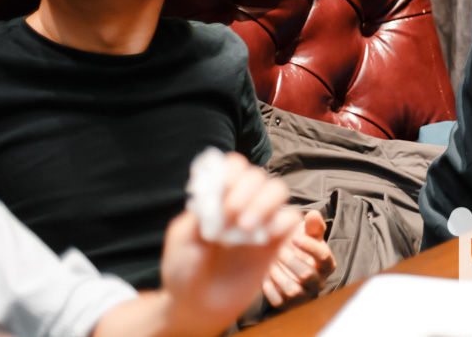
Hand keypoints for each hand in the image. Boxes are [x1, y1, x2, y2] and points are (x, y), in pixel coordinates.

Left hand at [151, 153, 298, 335]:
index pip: (233, 166)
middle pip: (257, 175)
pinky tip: (261, 240)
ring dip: (265, 202)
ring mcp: (260, 221)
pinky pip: (290, 219)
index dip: (231, 172)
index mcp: (217, 197)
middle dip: (245, 191)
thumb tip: (217, 194)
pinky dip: (280, 223)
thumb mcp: (182, 240)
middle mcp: (241, 203)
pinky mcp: (275, 241)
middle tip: (230, 216)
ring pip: (277, 190)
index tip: (222, 191)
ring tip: (246, 227)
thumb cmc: (184, 270)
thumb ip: (200, 215)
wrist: (197, 306)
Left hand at [261, 210, 336, 309]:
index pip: (323, 257)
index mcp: (327, 265)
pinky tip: (264, 272)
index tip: (293, 237)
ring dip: (278, 273)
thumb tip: (313, 214)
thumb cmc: (300, 245)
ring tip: (269, 259)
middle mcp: (318, 283)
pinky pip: (278, 300)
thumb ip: (313, 224)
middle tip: (276, 248)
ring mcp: (303, 296)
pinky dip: (269, 286)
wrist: (286, 261)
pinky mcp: (287, 305)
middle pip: (307, 274)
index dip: (309, 247)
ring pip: (292, 289)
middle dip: (290, 260)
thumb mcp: (308, 233)